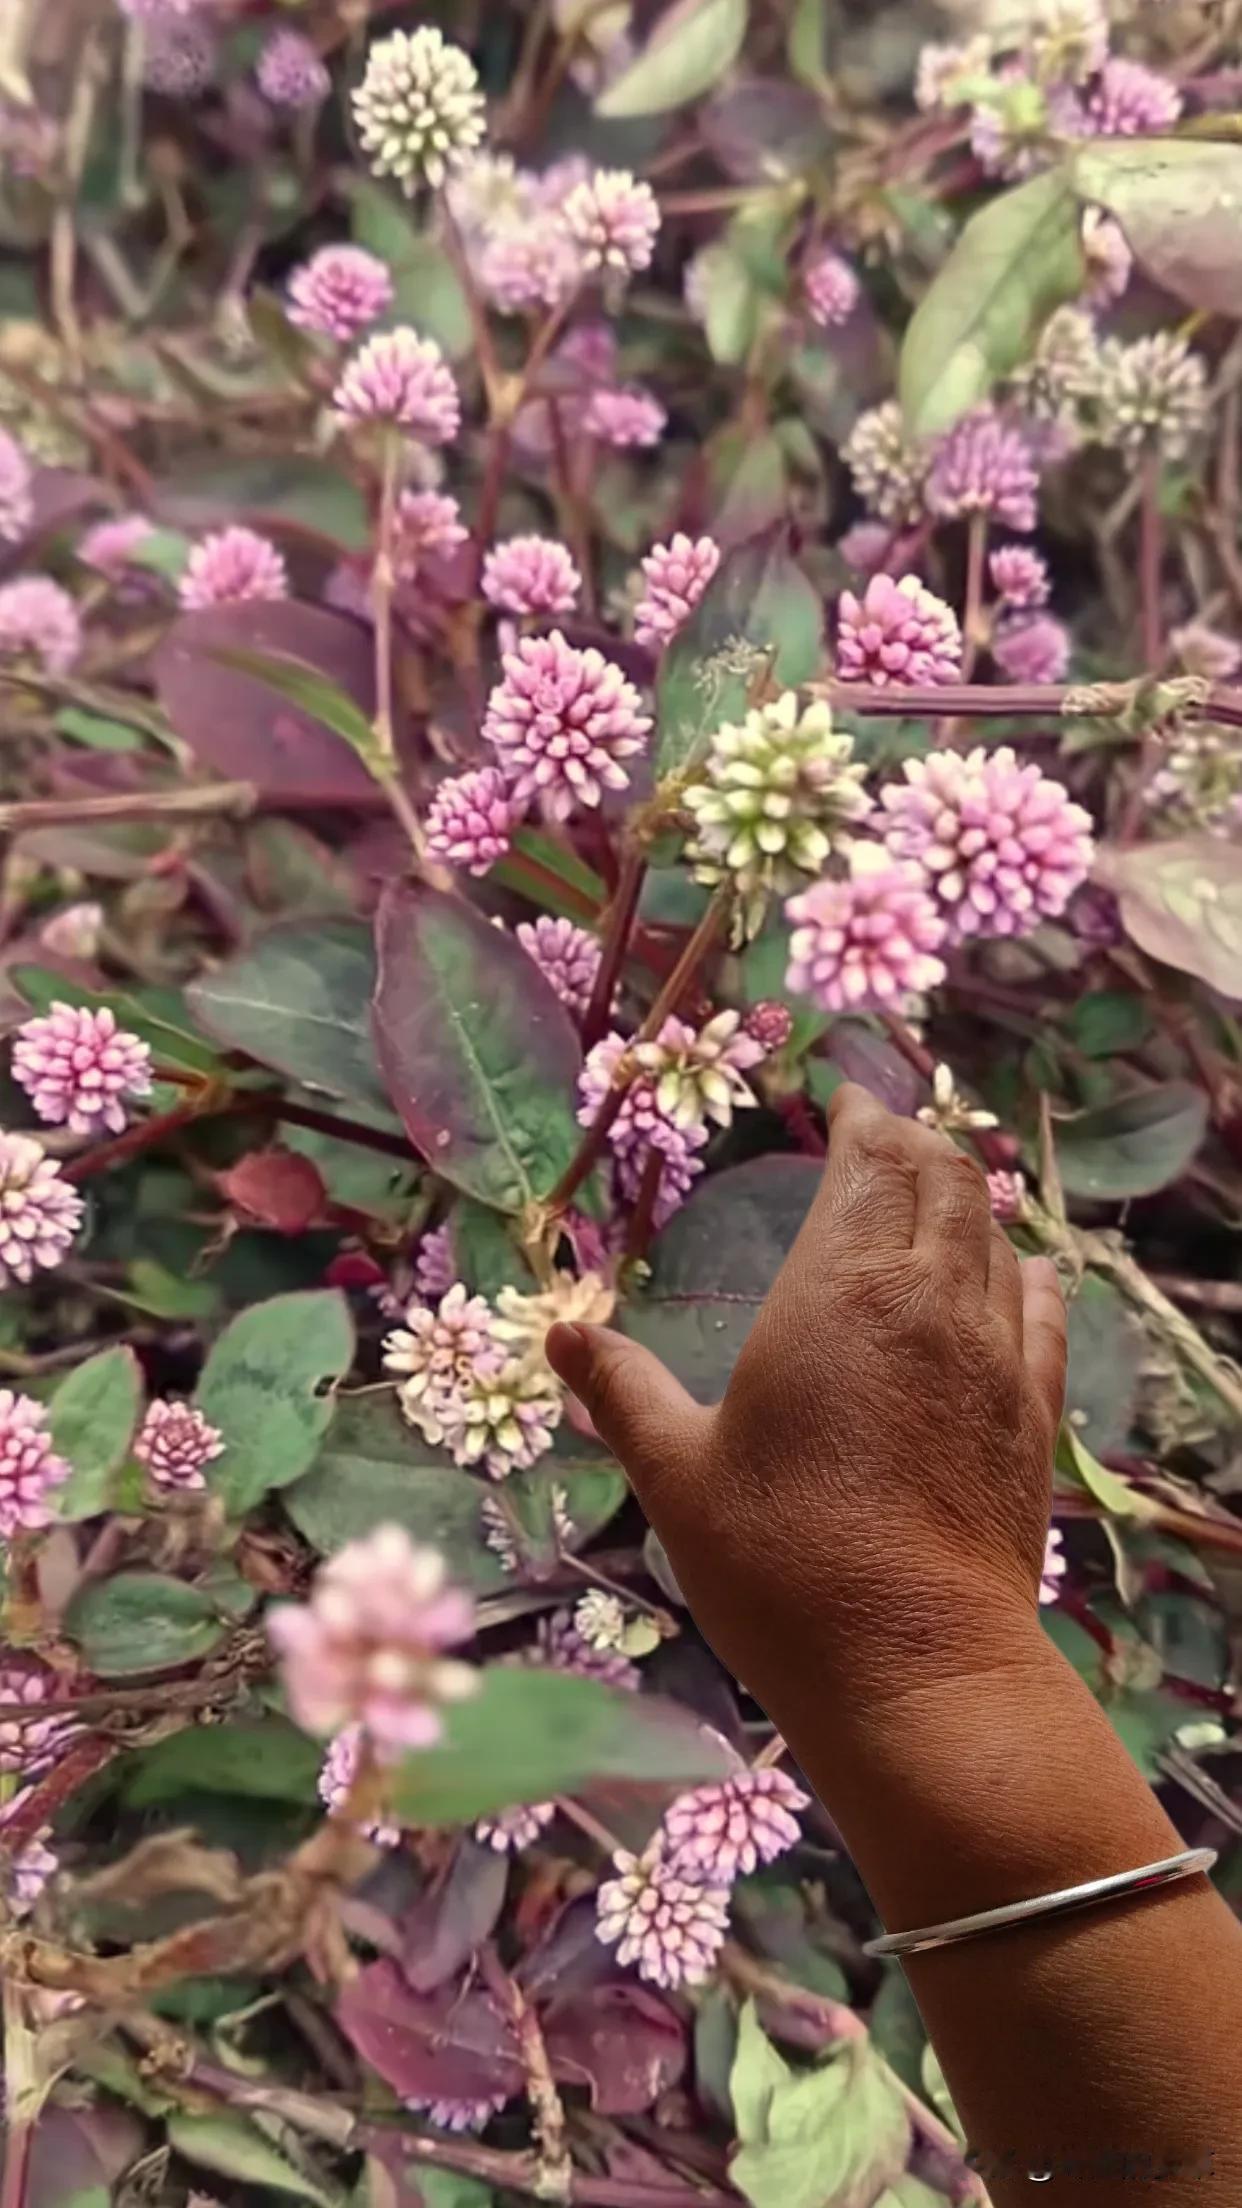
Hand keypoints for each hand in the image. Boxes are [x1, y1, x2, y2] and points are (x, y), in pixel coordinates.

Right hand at [546, 1083, 1067, 1737]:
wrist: (913, 1664)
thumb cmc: (777, 1564)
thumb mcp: (676, 1474)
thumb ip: (621, 1390)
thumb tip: (559, 1333)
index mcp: (840, 1291)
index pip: (870, 1164)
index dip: (862, 1120)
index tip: (846, 1101)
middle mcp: (930, 1301)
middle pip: (943, 1180)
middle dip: (912, 1143)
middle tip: (881, 1135)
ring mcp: (995, 1356)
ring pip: (996, 1235)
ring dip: (965, 1197)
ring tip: (935, 1191)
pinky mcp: (1033, 1415)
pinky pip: (1041, 1309)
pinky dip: (1021, 1270)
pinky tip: (1013, 1274)